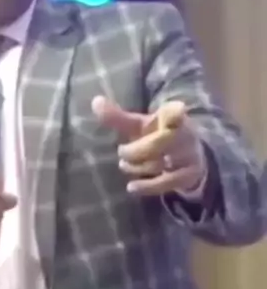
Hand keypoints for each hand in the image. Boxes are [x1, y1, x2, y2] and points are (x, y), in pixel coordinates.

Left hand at [92, 97, 206, 196]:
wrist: (192, 156)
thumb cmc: (159, 135)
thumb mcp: (141, 125)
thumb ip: (119, 117)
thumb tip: (95, 101)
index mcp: (173, 116)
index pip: (176, 114)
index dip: (176, 113)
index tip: (177, 111)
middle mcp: (185, 134)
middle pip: (162, 142)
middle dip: (137, 149)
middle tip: (121, 150)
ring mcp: (189, 156)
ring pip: (160, 163)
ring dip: (137, 166)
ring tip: (123, 164)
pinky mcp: (188, 175)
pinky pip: (166, 182)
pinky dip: (147, 186)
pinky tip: (131, 187)